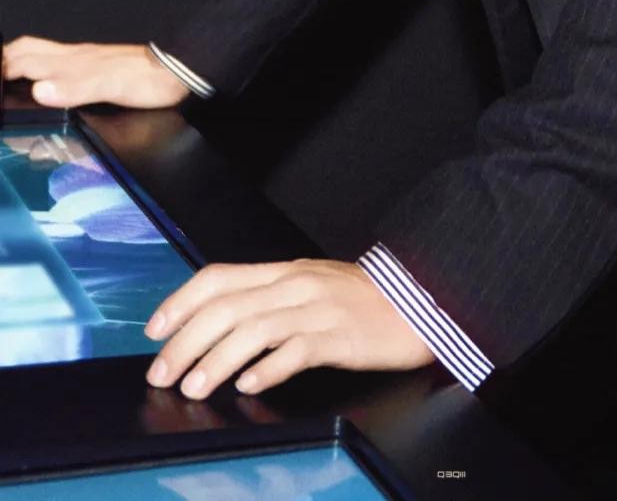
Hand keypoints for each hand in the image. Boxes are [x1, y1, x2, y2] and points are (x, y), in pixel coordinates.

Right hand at [2, 38, 189, 108]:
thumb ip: (74, 88)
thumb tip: (38, 90)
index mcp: (70, 61)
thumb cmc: (145, 79)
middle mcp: (74, 58)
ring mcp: (86, 61)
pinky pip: (61, 64)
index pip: (24, 59)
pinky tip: (48, 81)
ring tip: (7, 71)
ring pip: (44, 54)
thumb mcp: (109, 85)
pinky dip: (43, 70)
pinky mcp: (98, 68)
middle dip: (4, 57)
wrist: (176, 71)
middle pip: (29, 50)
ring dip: (21, 59)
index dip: (1, 66)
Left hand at [144, 258, 435, 397]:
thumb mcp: (310, 287)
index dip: (181, 301)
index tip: (154, 330)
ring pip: (254, 328)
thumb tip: (219, 324)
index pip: (219, 277)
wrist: (419, 298)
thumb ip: (269, 298)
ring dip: (217, 358)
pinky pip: (297, 350)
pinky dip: (268, 368)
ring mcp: (317, 309)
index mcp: (283, 271)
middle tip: (161, 372)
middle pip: (227, 306)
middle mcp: (294, 285)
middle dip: (185, 340)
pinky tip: (250, 385)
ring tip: (194, 386)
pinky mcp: (340, 336)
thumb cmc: (362, 300)